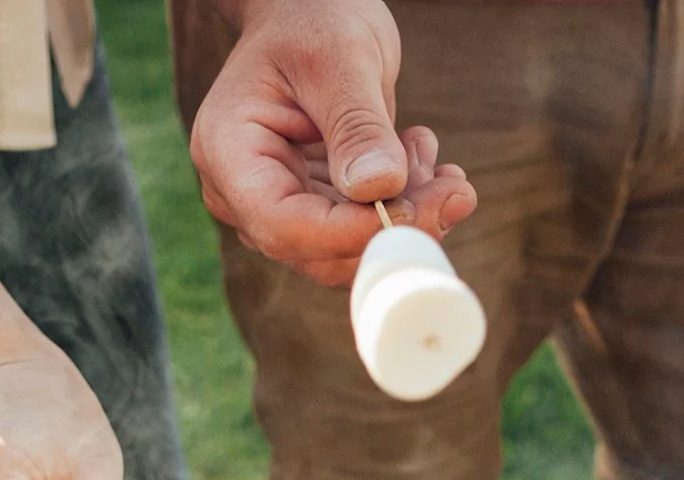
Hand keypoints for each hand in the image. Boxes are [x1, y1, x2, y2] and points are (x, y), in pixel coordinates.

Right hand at [192, 0, 476, 285]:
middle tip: (454, 189)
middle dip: (392, 228)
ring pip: (347, 248)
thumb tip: (379, 188)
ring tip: (428, 151)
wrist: (312, 8)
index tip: (416, 209)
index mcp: (229, 152)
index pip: (281, 224)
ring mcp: (279, 200)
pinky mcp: (314, 203)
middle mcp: (244, 189)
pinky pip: (361, 228)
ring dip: (406, 214)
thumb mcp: (341, 60)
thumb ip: (358, 126)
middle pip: (317, 250)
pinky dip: (404, 202)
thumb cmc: (314, 17)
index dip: (350, 233)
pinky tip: (421, 154)